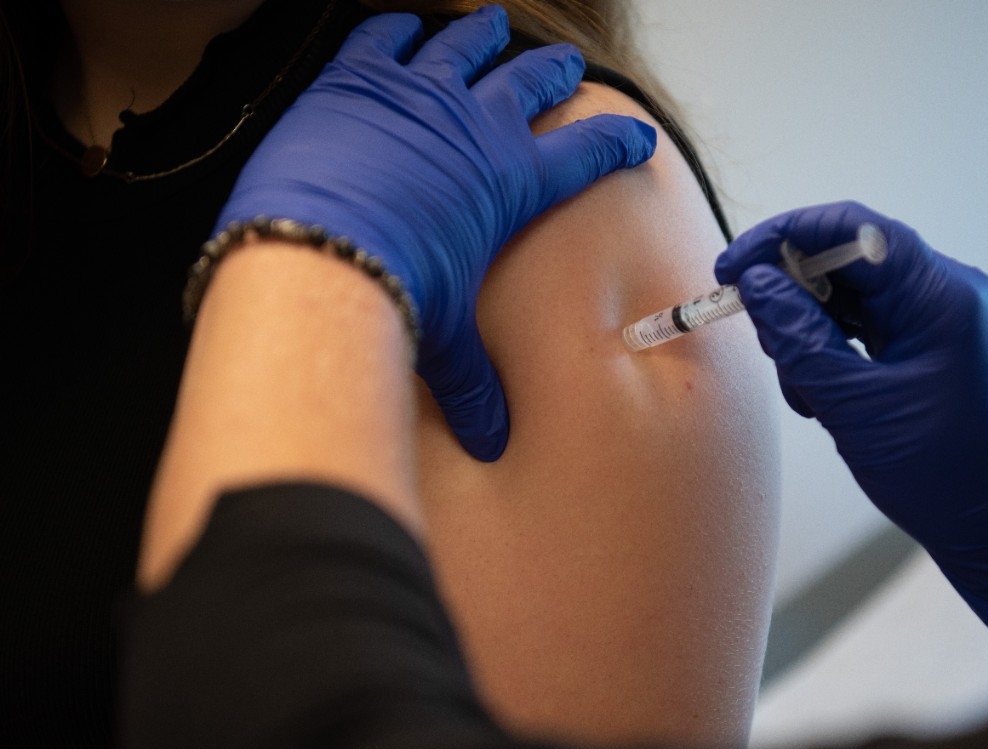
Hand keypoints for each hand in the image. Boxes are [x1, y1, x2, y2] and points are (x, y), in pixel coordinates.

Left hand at [214, 6, 656, 459]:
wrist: (320, 254)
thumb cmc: (396, 296)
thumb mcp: (446, 343)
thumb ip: (472, 385)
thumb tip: (492, 440)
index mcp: (514, 182)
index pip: (588, 153)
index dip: (619, 141)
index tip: (637, 134)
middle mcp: (477, 125)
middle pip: (531, 82)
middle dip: (552, 71)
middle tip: (564, 62)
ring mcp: (419, 93)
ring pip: (464, 47)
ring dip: (482, 35)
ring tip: (493, 24)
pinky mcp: (359, 79)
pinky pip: (385, 36)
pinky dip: (397, 28)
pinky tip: (402, 25)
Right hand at [716, 201, 987, 656]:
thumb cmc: (941, 475)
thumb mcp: (853, 406)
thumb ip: (799, 337)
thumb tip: (756, 282)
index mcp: (941, 296)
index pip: (852, 229)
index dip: (783, 238)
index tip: (732, 268)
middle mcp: (946, 293)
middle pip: (847, 259)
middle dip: (793, 296)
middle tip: (768, 347)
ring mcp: (939, 320)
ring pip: (850, 296)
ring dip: (809, 333)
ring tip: (804, 392)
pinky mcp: (929, 346)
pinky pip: (865, 326)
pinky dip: (830, 352)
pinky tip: (821, 397)